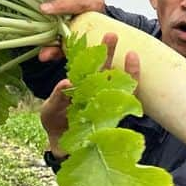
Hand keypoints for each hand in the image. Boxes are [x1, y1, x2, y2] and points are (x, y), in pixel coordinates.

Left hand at [40, 35, 130, 154]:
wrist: (62, 151)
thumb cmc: (57, 127)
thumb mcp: (50, 110)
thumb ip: (57, 97)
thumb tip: (66, 82)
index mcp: (80, 88)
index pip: (88, 65)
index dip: (92, 52)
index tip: (93, 38)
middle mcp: (95, 94)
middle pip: (105, 69)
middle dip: (109, 52)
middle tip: (112, 34)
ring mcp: (106, 106)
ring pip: (119, 85)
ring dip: (126, 71)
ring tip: (131, 53)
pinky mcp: (114, 120)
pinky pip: (125, 106)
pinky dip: (130, 95)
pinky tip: (134, 87)